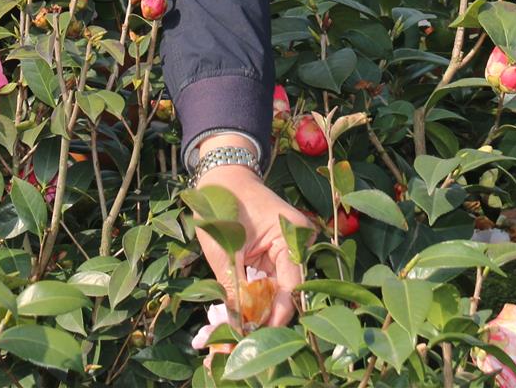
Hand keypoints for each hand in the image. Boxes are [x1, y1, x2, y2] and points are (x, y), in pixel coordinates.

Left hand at [195, 161, 314, 327]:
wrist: (219, 177)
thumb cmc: (222, 203)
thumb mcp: (224, 247)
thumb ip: (234, 285)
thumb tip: (238, 325)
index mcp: (292, 235)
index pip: (292, 284)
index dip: (278, 313)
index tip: (262, 336)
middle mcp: (295, 245)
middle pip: (286, 291)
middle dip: (267, 317)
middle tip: (246, 340)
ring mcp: (285, 251)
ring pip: (275, 291)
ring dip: (259, 311)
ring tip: (239, 334)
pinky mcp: (272, 256)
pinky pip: (266, 283)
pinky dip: (254, 299)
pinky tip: (241, 317)